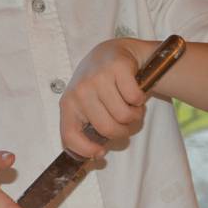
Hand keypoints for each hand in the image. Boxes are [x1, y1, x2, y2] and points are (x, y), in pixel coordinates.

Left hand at [60, 38, 148, 158]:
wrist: (112, 52)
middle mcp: (80, 90)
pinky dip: (140, 99)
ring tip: (131, 106)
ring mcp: (98, 77)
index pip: (70, 135)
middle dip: (124, 131)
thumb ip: (89, 127)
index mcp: (68, 103)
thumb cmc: (100, 85)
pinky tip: (134, 91)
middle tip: (127, 123)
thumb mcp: (87, 104)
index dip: (86, 150)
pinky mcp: (117, 67)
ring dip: (135, 115)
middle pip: (107, 128)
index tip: (101, 153)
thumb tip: (98, 155)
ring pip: (124, 115)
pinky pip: (135, 97)